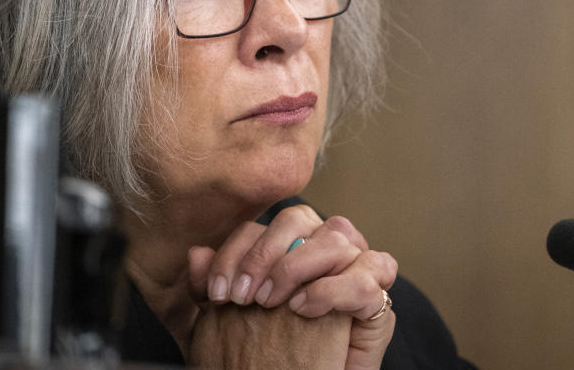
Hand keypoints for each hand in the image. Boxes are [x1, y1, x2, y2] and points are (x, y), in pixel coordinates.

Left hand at [188, 205, 397, 369]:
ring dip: (298, 265)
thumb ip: (212, 288)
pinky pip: (371, 273)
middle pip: (300, 218)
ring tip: (272, 303)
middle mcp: (323, 251)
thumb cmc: (267, 360)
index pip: (261, 226)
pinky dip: (333, 288)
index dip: (236, 252)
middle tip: (244, 297)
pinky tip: (304, 310)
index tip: (216, 292)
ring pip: (338, 235)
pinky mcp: (378, 301)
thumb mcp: (227, 324)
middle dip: (265, 253)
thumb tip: (195, 254)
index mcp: (288, 249)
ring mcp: (355, 271)